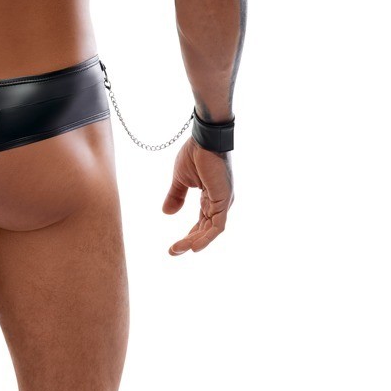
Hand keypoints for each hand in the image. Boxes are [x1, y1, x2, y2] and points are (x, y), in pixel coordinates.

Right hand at [162, 137, 233, 255]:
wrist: (202, 139)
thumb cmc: (194, 154)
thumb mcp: (180, 179)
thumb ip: (175, 196)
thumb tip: (166, 213)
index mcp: (211, 198)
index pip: (202, 222)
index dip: (189, 235)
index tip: (174, 246)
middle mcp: (219, 202)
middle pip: (205, 229)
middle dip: (189, 241)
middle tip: (173, 251)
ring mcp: (223, 202)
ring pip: (210, 230)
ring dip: (194, 241)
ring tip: (178, 250)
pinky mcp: (224, 200)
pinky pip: (217, 225)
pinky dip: (207, 237)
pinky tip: (194, 247)